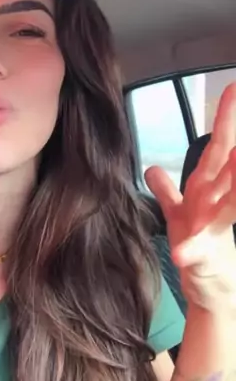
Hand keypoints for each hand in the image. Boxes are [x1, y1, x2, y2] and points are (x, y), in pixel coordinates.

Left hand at [145, 84, 235, 312]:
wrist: (212, 291)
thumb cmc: (199, 248)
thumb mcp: (178, 215)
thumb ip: (167, 191)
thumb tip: (153, 168)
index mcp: (208, 190)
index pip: (218, 149)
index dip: (224, 119)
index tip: (232, 88)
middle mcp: (216, 204)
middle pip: (227, 164)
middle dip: (231, 135)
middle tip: (235, 101)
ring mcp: (215, 229)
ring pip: (228, 200)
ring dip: (234, 179)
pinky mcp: (207, 257)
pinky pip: (197, 251)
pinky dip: (190, 250)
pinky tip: (182, 250)